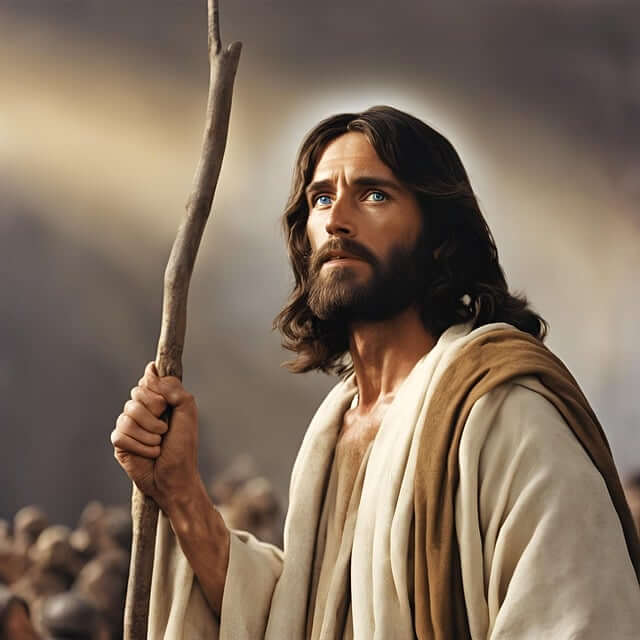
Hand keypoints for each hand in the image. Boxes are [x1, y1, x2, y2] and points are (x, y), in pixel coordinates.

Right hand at [111, 362, 199, 513]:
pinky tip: (149, 454)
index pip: (148, 380)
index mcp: (159, 399)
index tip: (166, 406)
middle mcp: (142, 409)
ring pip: (127, 416)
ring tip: (158, 444)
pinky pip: (121, 435)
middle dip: (155, 415)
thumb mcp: (187, 412)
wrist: (176, 477)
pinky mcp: (120, 442)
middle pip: (136, 395)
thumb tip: (151, 369)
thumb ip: (173, 388)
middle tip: (165, 430)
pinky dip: (140, 446)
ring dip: (149, 434)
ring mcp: (129, 425)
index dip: (157, 394)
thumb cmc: (184, 446)